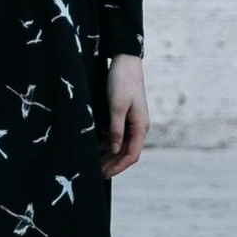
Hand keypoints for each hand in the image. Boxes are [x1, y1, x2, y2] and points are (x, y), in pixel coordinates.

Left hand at [103, 54, 147, 179]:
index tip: (104, 174)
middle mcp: (139, 127)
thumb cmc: (122, 82)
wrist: (126, 61)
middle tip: (97, 173)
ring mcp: (133, 121)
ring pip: (122, 145)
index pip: (131, 155)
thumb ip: (116, 129)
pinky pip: (118, 135)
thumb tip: (114, 149)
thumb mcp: (117, 106)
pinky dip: (109, 143)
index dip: (118, 167)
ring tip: (95, 163)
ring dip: (110, 155)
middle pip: (127, 152)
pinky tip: (97, 147)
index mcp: (140, 126)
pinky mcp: (126, 115)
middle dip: (113, 164)